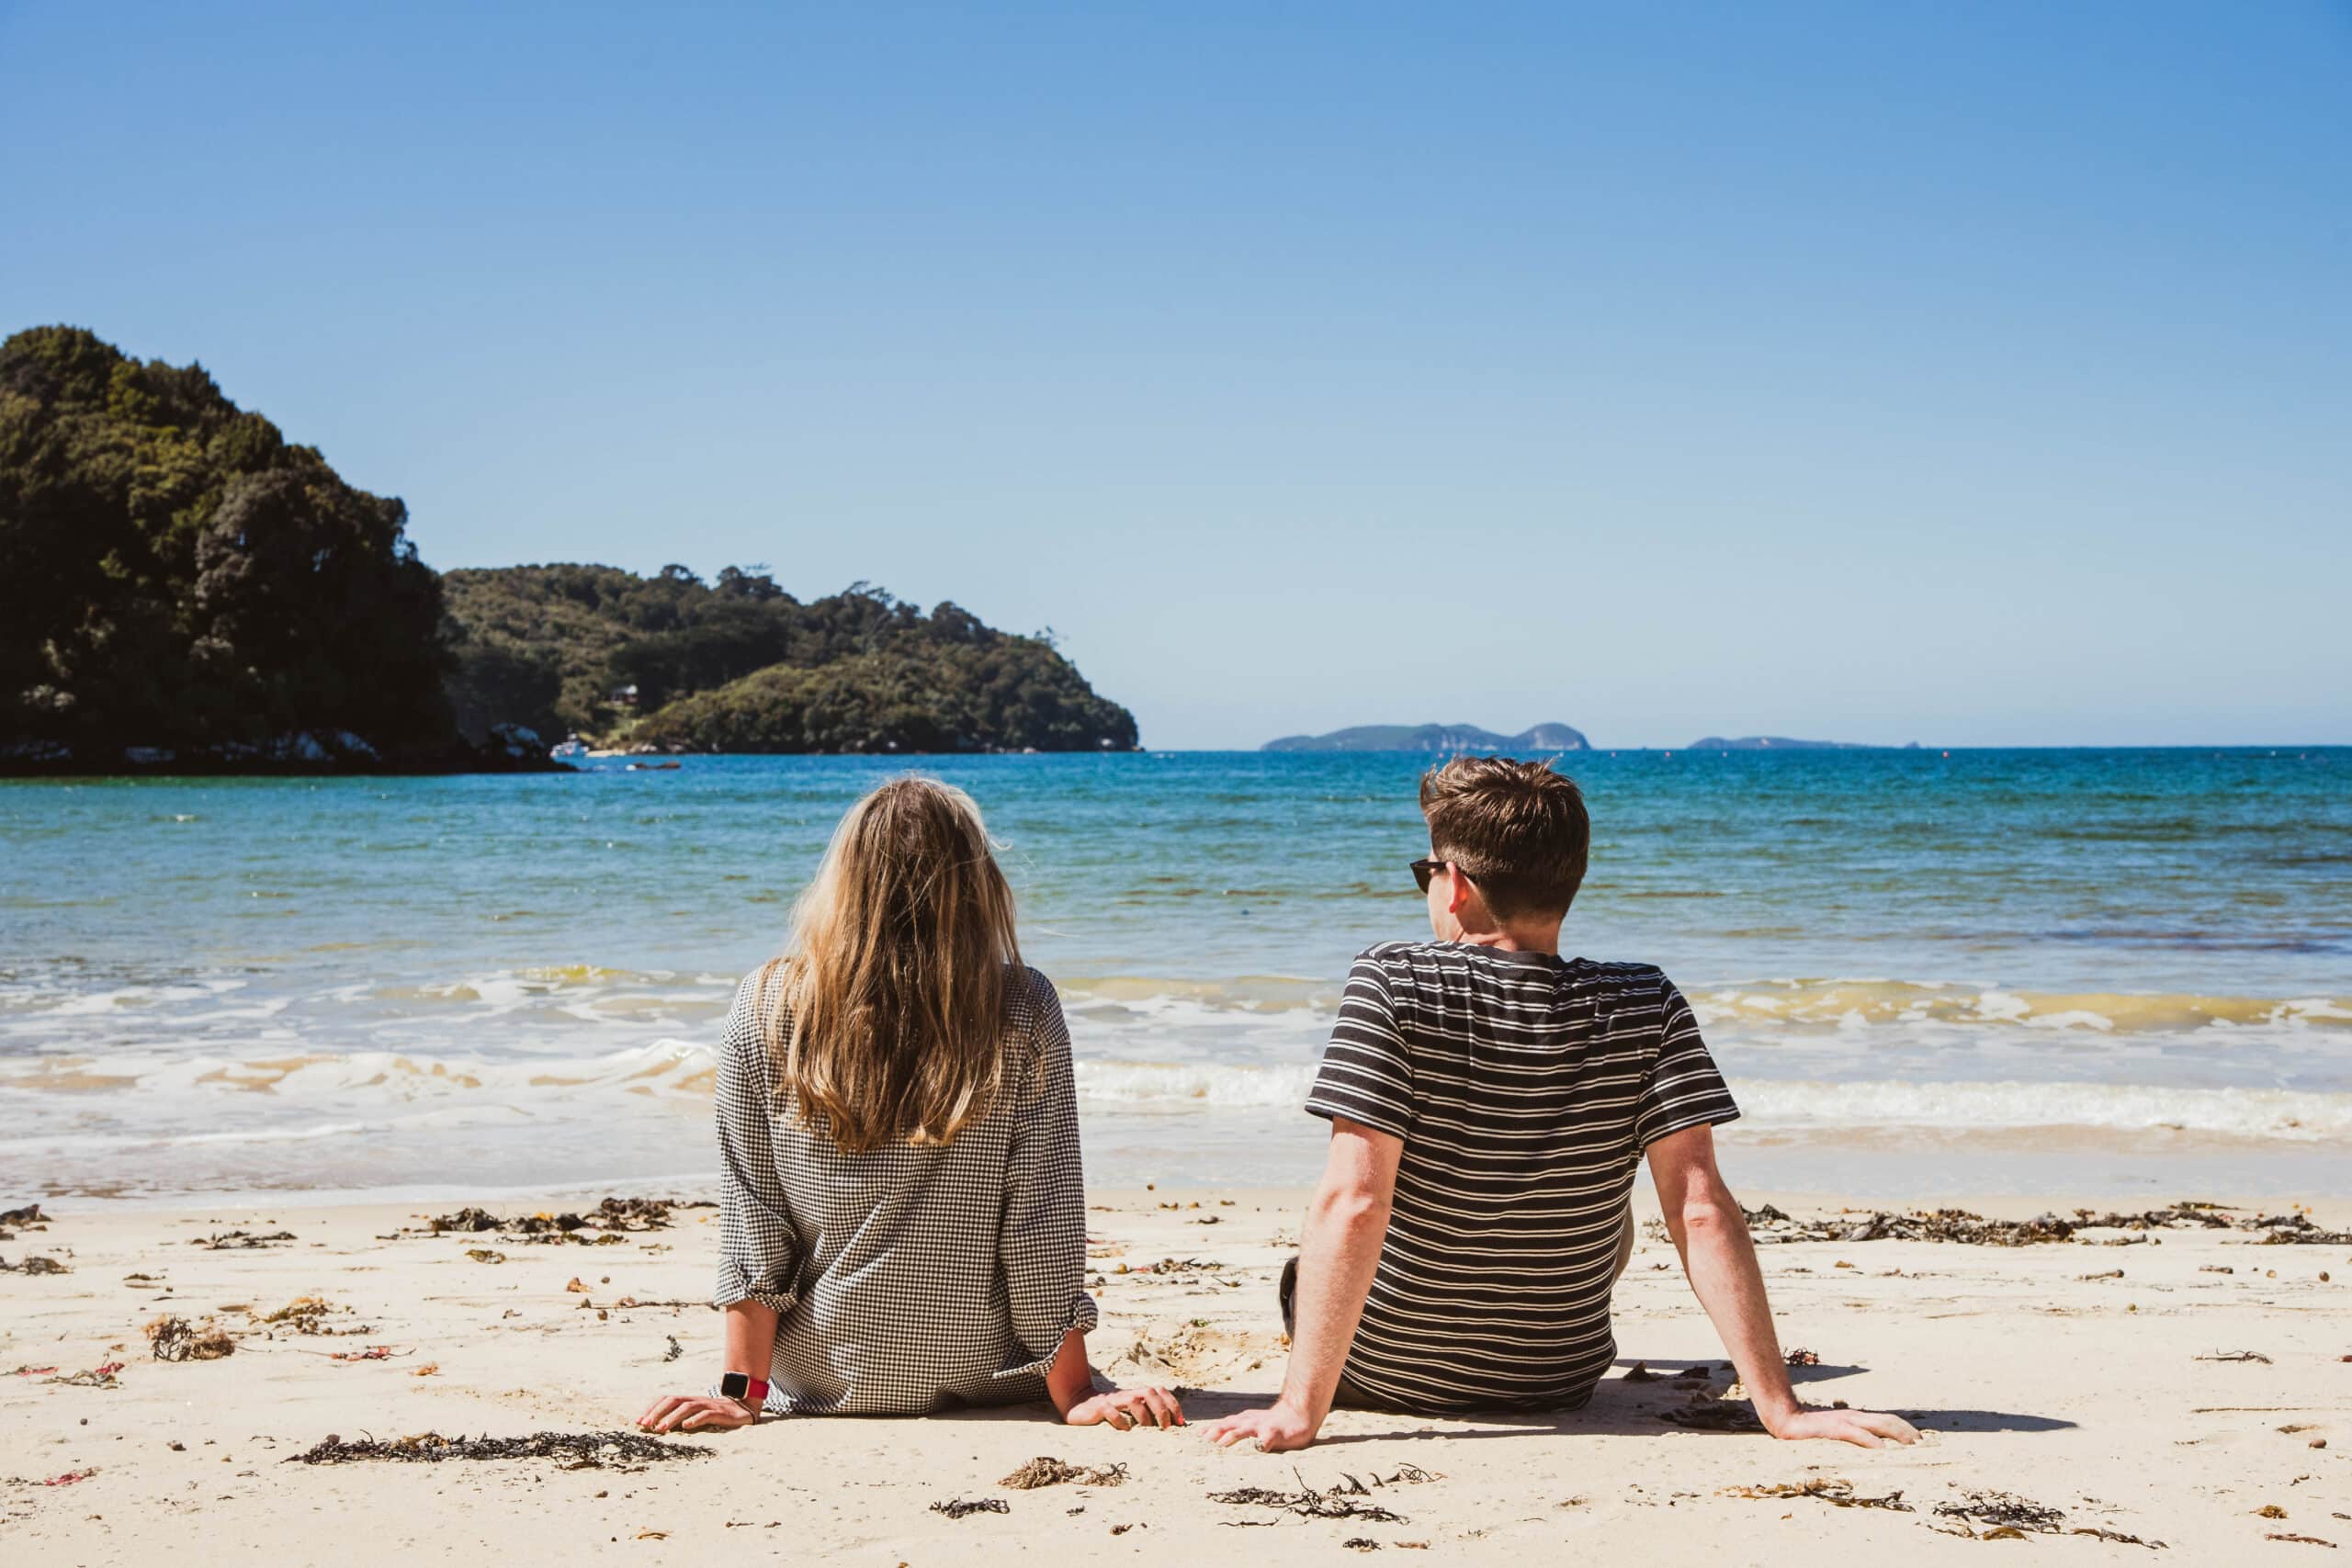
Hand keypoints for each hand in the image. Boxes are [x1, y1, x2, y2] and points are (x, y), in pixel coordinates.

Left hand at [636, 1393, 758, 1433]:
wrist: (743, 1409)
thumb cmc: (715, 1414)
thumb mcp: (695, 1415)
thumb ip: (680, 1418)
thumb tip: (656, 1427)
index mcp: (688, 1400)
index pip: (666, 1399)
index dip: (652, 1408)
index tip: (639, 1421)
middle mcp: (696, 1400)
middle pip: (673, 1401)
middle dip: (657, 1412)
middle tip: (645, 1425)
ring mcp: (708, 1405)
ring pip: (687, 1408)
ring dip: (672, 1418)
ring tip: (661, 1429)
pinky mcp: (720, 1413)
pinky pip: (705, 1415)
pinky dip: (694, 1420)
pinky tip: (686, 1428)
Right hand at [1063, 1385, 1184, 1429]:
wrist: (1078, 1404)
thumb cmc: (1109, 1412)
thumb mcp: (1129, 1412)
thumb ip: (1145, 1414)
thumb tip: (1170, 1428)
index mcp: (1136, 1394)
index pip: (1160, 1391)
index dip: (1173, 1404)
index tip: (1181, 1422)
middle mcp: (1127, 1395)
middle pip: (1150, 1392)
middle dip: (1162, 1409)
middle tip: (1167, 1428)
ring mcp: (1113, 1400)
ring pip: (1133, 1400)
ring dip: (1144, 1416)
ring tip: (1148, 1430)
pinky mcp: (1098, 1409)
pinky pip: (1111, 1411)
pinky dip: (1120, 1421)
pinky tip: (1125, 1431)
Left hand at [1201, 1400, 1319, 1452]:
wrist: (1298, 1413)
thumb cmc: (1273, 1423)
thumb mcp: (1252, 1424)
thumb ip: (1237, 1430)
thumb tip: (1216, 1440)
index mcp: (1243, 1420)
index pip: (1223, 1424)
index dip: (1209, 1430)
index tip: (1194, 1437)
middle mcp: (1249, 1422)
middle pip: (1229, 1425)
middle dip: (1214, 1432)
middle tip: (1201, 1440)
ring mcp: (1262, 1426)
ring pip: (1244, 1430)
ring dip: (1232, 1435)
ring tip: (1221, 1443)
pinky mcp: (1275, 1433)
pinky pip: (1268, 1438)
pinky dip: (1262, 1443)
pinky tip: (1259, 1448)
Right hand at [1763, 1405, 1919, 1447]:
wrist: (1785, 1419)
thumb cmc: (1810, 1428)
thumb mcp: (1835, 1432)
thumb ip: (1853, 1436)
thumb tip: (1874, 1446)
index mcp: (1855, 1418)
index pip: (1885, 1419)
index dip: (1903, 1427)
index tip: (1919, 1438)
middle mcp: (1853, 1416)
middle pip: (1886, 1420)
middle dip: (1905, 1431)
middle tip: (1922, 1442)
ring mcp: (1843, 1421)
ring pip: (1875, 1425)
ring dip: (1894, 1433)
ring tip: (1909, 1443)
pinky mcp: (1832, 1428)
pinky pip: (1854, 1434)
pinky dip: (1869, 1440)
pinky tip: (1880, 1447)